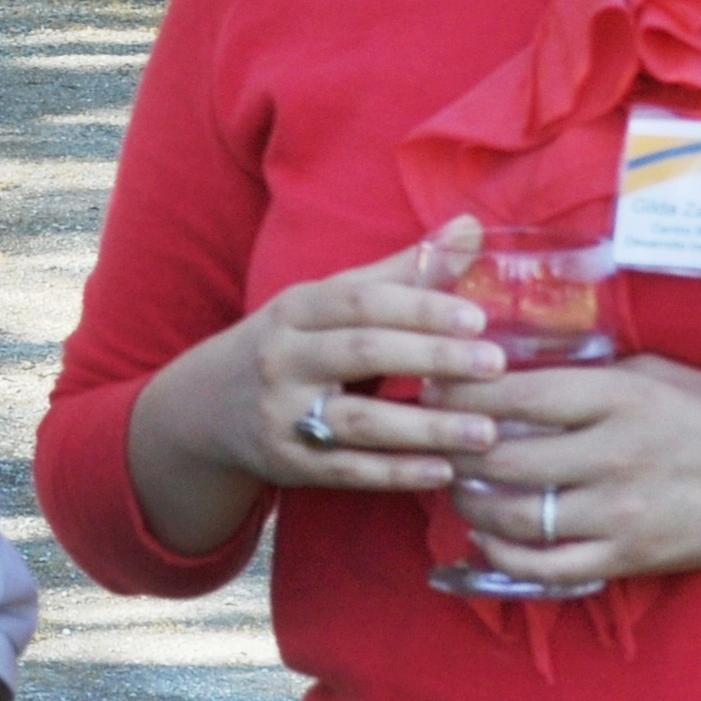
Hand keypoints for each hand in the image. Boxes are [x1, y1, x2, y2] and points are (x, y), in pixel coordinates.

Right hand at [167, 215, 510, 494]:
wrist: (205, 408)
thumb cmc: (291, 344)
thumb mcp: (326, 303)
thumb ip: (402, 271)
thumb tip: (473, 227)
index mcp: (295, 309)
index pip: (360, 300)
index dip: (420, 307)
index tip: (478, 319)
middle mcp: (284, 358)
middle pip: (362, 353)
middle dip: (432, 358)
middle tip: (495, 367)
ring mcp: (283, 414)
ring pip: (360, 420)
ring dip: (427, 427)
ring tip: (487, 432)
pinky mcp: (289, 464)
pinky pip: (349, 470)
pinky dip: (398, 473)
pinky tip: (445, 471)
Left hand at [432, 354, 700, 589]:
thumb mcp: (658, 372)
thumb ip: (590, 372)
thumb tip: (513, 365)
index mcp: (620, 397)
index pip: (516, 394)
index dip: (461, 393)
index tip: (430, 386)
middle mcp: (615, 454)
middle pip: (503, 456)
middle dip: (453, 448)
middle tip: (430, 439)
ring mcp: (622, 512)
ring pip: (516, 513)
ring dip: (469, 501)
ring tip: (454, 484)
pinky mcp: (630, 556)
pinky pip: (547, 566)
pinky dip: (503, 553)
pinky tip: (486, 535)